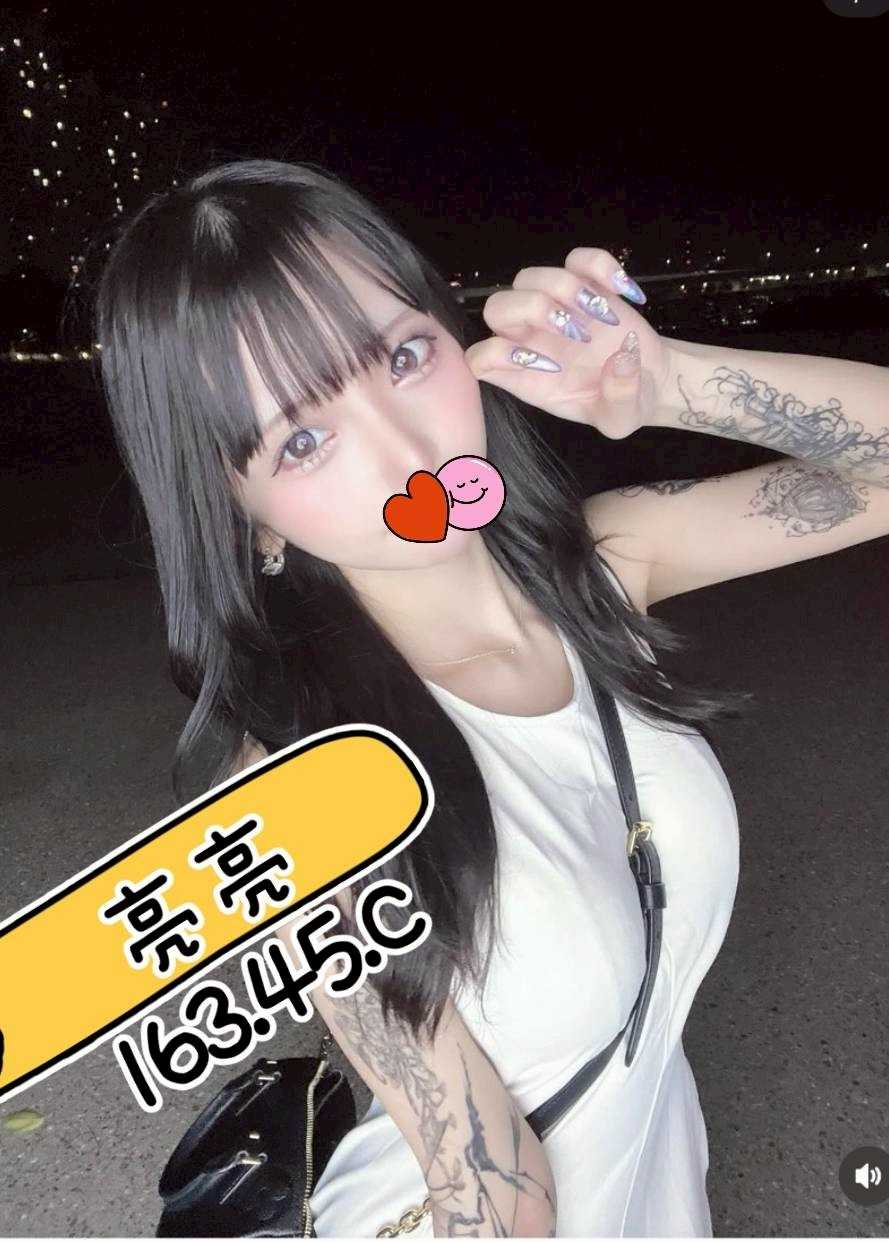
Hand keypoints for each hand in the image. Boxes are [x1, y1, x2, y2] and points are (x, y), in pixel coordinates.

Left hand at [463, 247, 671, 439]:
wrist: (650, 380)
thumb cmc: (623, 404)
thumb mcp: (622, 418)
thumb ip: (619, 398)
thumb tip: (621, 360)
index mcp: (526, 377)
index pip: (481, 359)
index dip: (502, 356)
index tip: (552, 367)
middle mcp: (531, 339)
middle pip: (497, 308)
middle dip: (531, 309)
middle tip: (576, 331)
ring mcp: (554, 306)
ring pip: (529, 278)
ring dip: (566, 289)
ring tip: (607, 317)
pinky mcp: (583, 283)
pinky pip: (577, 259)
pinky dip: (600, 266)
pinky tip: (624, 293)